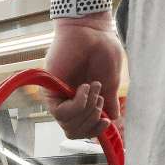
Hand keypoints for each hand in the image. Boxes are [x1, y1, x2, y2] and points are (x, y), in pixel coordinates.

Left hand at [44, 18, 124, 138]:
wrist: (93, 32)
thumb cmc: (103, 52)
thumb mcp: (111, 83)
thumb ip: (109, 104)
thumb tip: (114, 121)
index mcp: (83, 104)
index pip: (82, 132)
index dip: (94, 132)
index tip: (107, 121)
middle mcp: (68, 104)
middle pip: (74, 132)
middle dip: (92, 119)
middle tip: (100, 98)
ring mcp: (59, 99)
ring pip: (68, 125)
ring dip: (86, 109)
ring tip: (93, 87)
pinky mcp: (50, 91)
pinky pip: (61, 113)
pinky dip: (77, 103)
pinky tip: (84, 88)